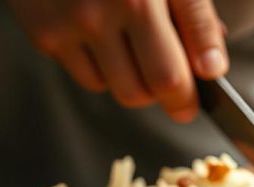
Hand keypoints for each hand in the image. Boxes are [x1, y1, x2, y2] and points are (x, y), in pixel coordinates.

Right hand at [8, 0, 227, 121]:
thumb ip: (196, 18)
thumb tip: (211, 68)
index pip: (167, 78)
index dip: (184, 100)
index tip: (189, 104)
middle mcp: (97, 15)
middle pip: (136, 93)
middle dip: (156, 90)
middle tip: (164, 67)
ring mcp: (65, 25)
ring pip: (107, 87)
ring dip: (126, 76)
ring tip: (129, 37)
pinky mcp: (42, 31)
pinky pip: (79, 70)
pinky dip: (96, 60)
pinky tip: (100, 28)